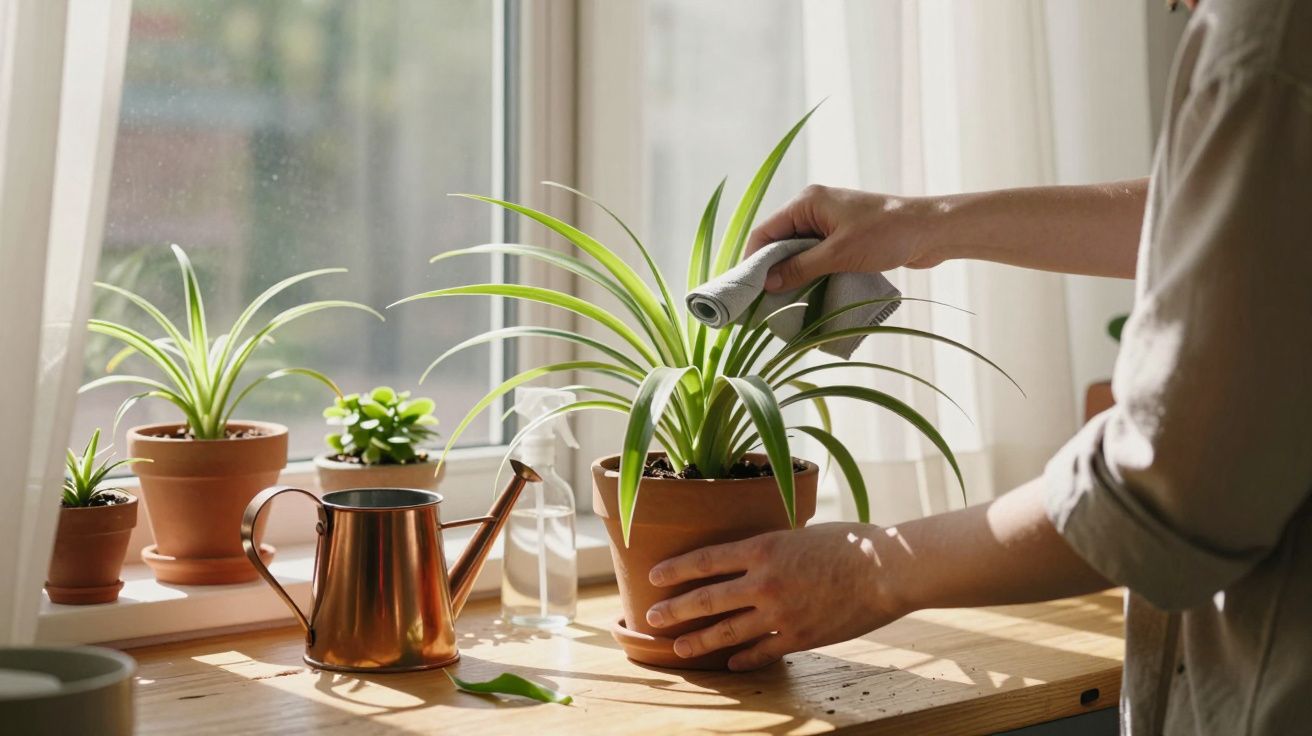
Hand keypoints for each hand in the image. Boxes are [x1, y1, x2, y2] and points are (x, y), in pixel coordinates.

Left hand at [645, 523, 905, 670]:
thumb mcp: (800, 532)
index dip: (676, 569)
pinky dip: (744, 658)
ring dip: (699, 640)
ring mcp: (780, 613)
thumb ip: (771, 547)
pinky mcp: (800, 637)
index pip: (705, 560)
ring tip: (679, 647)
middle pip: (706, 599)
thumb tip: (748, 557)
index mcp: (762, 548)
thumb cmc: (850, 543)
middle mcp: (763, 582)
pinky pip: (763, 651)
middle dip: (674, 609)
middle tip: (651, 616)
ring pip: (727, 631)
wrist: (886, 570)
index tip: (654, 575)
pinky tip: (730, 663)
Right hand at [745, 185, 944, 292]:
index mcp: (807, 202)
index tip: (746, 290)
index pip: (766, 231)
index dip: (753, 261)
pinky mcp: (844, 237)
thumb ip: (801, 268)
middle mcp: (814, 209)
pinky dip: (810, 273)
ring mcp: (830, 223)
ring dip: (792, 275)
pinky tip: (806, 294)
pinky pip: (817, 256)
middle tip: (762, 302)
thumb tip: (768, 283)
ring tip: (782, 303)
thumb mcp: (838, 254)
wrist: (932, 231)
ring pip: (798, 252)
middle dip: (771, 270)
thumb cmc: (887, 234)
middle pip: (779, 242)